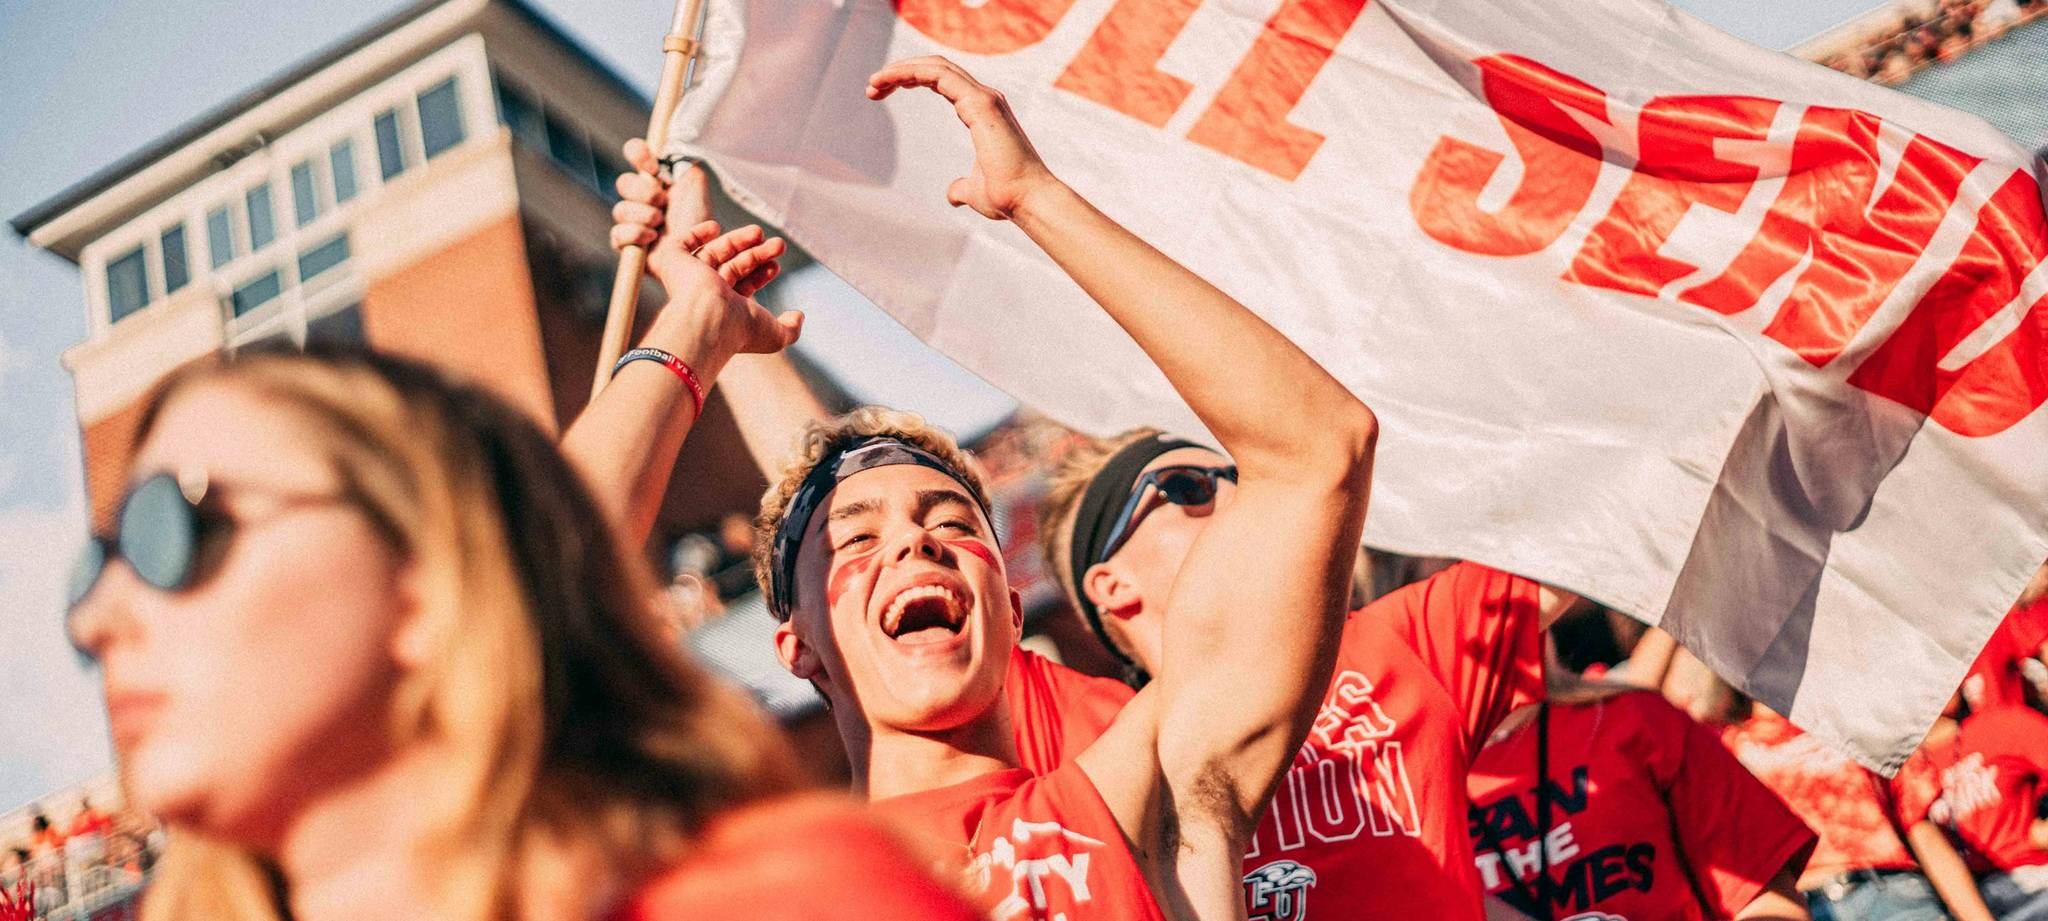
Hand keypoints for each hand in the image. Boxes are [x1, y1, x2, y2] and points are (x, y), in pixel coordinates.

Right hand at [611, 139, 801, 357]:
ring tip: (760, 232)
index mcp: (723, 310)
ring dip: (739, 240)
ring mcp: (688, 278)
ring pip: (715, 252)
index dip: (761, 274)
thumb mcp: (775, 335)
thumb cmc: (740, 331)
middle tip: (779, 244)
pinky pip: (681, 243)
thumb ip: (791, 329)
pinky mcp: (673, 263)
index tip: (776, 265)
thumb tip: (799, 316)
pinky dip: (696, 233)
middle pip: (733, 266)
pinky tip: (715, 227)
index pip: (743, 286)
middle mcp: (704, 295)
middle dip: (757, 254)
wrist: (707, 319)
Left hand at [867, 56, 1057, 219]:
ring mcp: (985, 98)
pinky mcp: (982, 104)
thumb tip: (953, 195)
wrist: (1027, 201)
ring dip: (901, 69)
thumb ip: (961, 188)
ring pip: (936, 66)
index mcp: (981, 111)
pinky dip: (913, 72)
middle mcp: (984, 98)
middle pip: (936, 67)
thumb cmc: (1007, 197)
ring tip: (873, 83)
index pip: (941, 80)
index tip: (881, 93)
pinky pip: (940, 75)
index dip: (910, 79)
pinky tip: (890, 80)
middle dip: (901, 71)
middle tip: (870, 88)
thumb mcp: (974, 191)